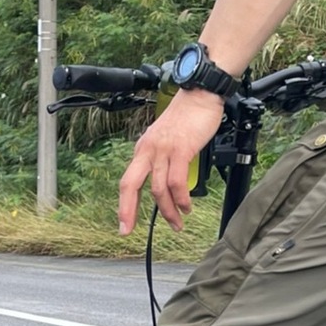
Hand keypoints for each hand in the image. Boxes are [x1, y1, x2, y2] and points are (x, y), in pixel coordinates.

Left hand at [118, 89, 223, 234]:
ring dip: (167, 210)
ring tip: (177, 223)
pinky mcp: (180, 149)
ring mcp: (163, 150)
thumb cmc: (188, 117)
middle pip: (130, 185)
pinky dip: (180, 198)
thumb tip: (167, 184)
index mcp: (143, 149)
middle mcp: (148, 150)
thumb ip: (163, 160)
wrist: (201, 94)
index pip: (128, 181)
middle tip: (127, 230)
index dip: (124, 204)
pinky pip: (176, 181)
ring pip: (158, 189)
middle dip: (127, 211)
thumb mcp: (167, 140)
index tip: (124, 224)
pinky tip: (186, 206)